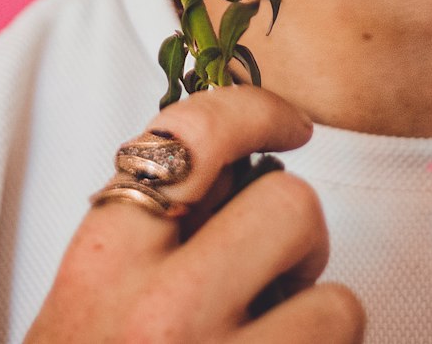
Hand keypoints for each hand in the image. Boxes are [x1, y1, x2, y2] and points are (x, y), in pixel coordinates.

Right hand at [24, 83, 365, 341]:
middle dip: (294, 244)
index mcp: (107, 259)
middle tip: (265, 286)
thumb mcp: (93, 296)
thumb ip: (157, 227)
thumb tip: (248, 159)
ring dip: (319, 326)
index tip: (294, 124)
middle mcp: (161, 312)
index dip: (260, 109)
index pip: (196, 132)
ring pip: (338, 303)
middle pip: (292, 206)